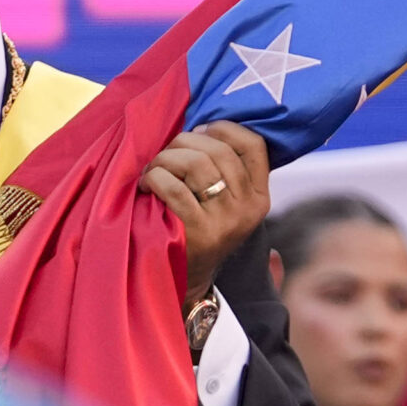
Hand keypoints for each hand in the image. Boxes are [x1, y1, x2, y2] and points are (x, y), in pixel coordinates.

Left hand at [138, 121, 271, 305]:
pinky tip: (147, 185)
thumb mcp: (225, 203)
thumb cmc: (199, 229)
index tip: (199, 132)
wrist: (185, 279)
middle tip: (165, 153)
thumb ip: (225, 170)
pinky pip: (173, 187)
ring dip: (165, 159)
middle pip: (218, 150)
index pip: (253, 145)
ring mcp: (224, 222)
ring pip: (196, 163)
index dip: (224, 128)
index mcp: (259, 198)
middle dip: (183, 143)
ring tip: (153, 169)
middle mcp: (247, 209)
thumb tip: (201, 126)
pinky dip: (154, 179)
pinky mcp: (198, 233)